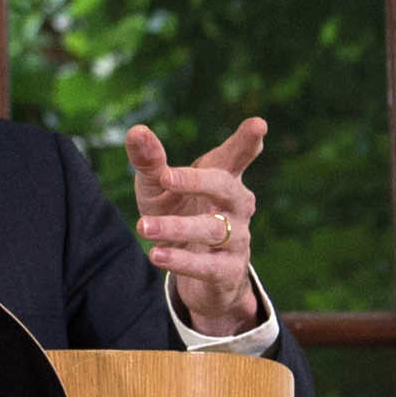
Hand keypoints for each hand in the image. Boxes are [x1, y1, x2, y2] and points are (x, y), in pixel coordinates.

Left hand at [128, 118, 264, 335]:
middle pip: (225, 187)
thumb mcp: (160, 188)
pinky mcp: (229, 271)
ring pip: (212, 229)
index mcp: (223, 177)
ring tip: (143, 226)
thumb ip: (151, 161)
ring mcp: (238, 238)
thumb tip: (136, 131)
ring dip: (176, 227)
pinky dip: (182, 261)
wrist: (196, 271)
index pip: (237, 156)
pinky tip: (157, 255)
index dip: (247, 141)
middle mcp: (237, 205)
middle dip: (197, 181)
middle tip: (165, 177)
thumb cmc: (179, 214)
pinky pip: (208, 266)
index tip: (258, 125)